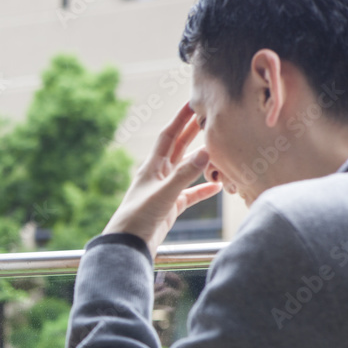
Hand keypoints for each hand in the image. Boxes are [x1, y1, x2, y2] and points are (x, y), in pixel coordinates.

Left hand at [103, 103, 221, 256]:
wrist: (128, 245)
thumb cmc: (139, 217)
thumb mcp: (164, 193)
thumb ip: (185, 174)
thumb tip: (206, 151)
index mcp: (151, 167)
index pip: (168, 136)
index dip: (179, 119)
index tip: (192, 103)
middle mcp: (158, 175)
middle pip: (178, 148)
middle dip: (192, 132)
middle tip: (208, 117)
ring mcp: (165, 191)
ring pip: (187, 170)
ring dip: (202, 159)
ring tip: (218, 147)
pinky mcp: (171, 207)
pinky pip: (191, 194)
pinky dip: (204, 189)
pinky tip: (218, 186)